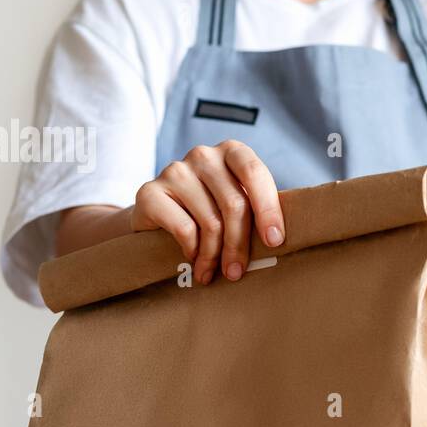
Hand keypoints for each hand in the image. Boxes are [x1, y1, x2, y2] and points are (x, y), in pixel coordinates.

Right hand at [130, 140, 283, 283]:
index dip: (268, 209)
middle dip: (239, 244)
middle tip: (236, 272)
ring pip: (210, 222)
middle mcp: (203, 155)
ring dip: (214, 255)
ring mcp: (175, 170)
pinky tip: (192, 259)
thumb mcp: (236, 205)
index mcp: (232, 152)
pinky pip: (184, 229)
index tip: (274, 241)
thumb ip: (255, 212)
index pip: (255, 173)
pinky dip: (192, 250)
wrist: (157, 216)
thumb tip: (276, 242)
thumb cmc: (208, 212)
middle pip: (234, 204)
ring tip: (211, 273)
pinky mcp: (150, 192)